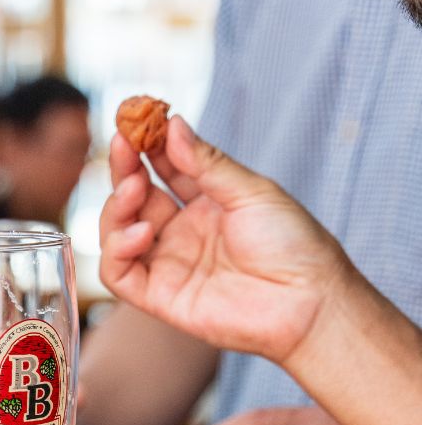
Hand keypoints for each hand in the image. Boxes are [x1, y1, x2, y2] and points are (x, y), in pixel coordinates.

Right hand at [99, 117, 352, 364]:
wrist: (308, 302)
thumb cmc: (293, 246)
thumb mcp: (251, 191)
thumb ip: (206, 163)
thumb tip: (173, 126)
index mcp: (206, 206)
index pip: (162, 170)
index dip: (146, 147)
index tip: (136, 122)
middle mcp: (181, 234)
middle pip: (134, 199)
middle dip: (124, 171)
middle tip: (124, 146)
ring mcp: (168, 265)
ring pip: (117, 233)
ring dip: (116, 208)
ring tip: (133, 189)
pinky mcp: (159, 297)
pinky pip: (118, 274)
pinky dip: (118, 250)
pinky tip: (141, 232)